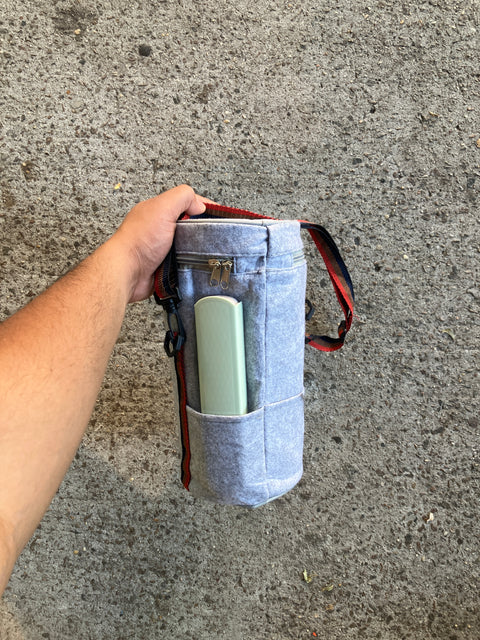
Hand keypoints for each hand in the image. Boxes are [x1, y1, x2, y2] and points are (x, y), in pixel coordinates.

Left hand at [111, 185, 205, 301]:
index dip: (202, 208)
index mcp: (158, 211)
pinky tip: (193, 265)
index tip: (216, 216)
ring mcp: (162, 249)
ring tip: (204, 252)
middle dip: (201, 231)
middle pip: (190, 226)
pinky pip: (184, 264)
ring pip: (189, 247)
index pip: (186, 204)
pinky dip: (190, 266)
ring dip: (196, 251)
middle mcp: (159, 229)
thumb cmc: (138, 241)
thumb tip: (199, 203)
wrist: (127, 273)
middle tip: (210, 236)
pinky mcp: (165, 267)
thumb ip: (182, 197)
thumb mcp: (162, 208)